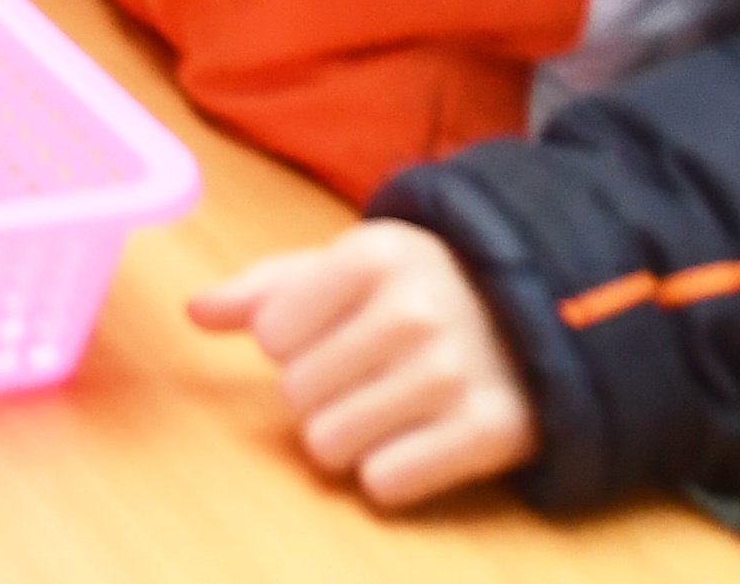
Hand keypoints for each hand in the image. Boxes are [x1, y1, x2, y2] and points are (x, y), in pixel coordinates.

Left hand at [190, 224, 539, 508]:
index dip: (294, 343)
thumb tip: (195, 312)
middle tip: (368, 373)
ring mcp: (456, 372)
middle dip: (320, 392)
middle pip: (296, 394)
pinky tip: (420, 439)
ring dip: (349, 436)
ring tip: (389, 406)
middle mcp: (415, 309)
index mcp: (373, 254)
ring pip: (329, 445)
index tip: (336, 331)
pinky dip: (391, 473)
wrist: (544, 316)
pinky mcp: (492, 431)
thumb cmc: (421, 289)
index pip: (271, 336)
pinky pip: (384, 484)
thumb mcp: (349, 266)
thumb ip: (267, 288)